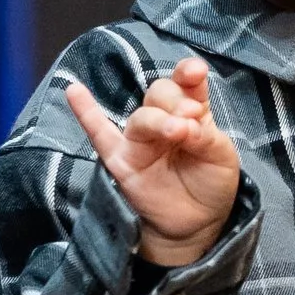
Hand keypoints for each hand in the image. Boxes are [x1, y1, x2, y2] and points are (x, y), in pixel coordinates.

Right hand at [64, 57, 243, 267]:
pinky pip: (98, 134)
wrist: (197, 223)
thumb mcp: (220, 157)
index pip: (186, 84)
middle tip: (190, 118)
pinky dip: (85, 113)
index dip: (188, 73)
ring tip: (176, 131)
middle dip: (175, 101)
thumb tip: (187, 124)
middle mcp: (163, 119)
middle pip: (159, 93)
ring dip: (156, 120)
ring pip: (140, 117)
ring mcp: (140, 140)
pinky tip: (74, 91)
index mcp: (191, 111)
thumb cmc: (211, 182)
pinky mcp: (120, 160)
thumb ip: (206, 137)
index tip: (195, 72)